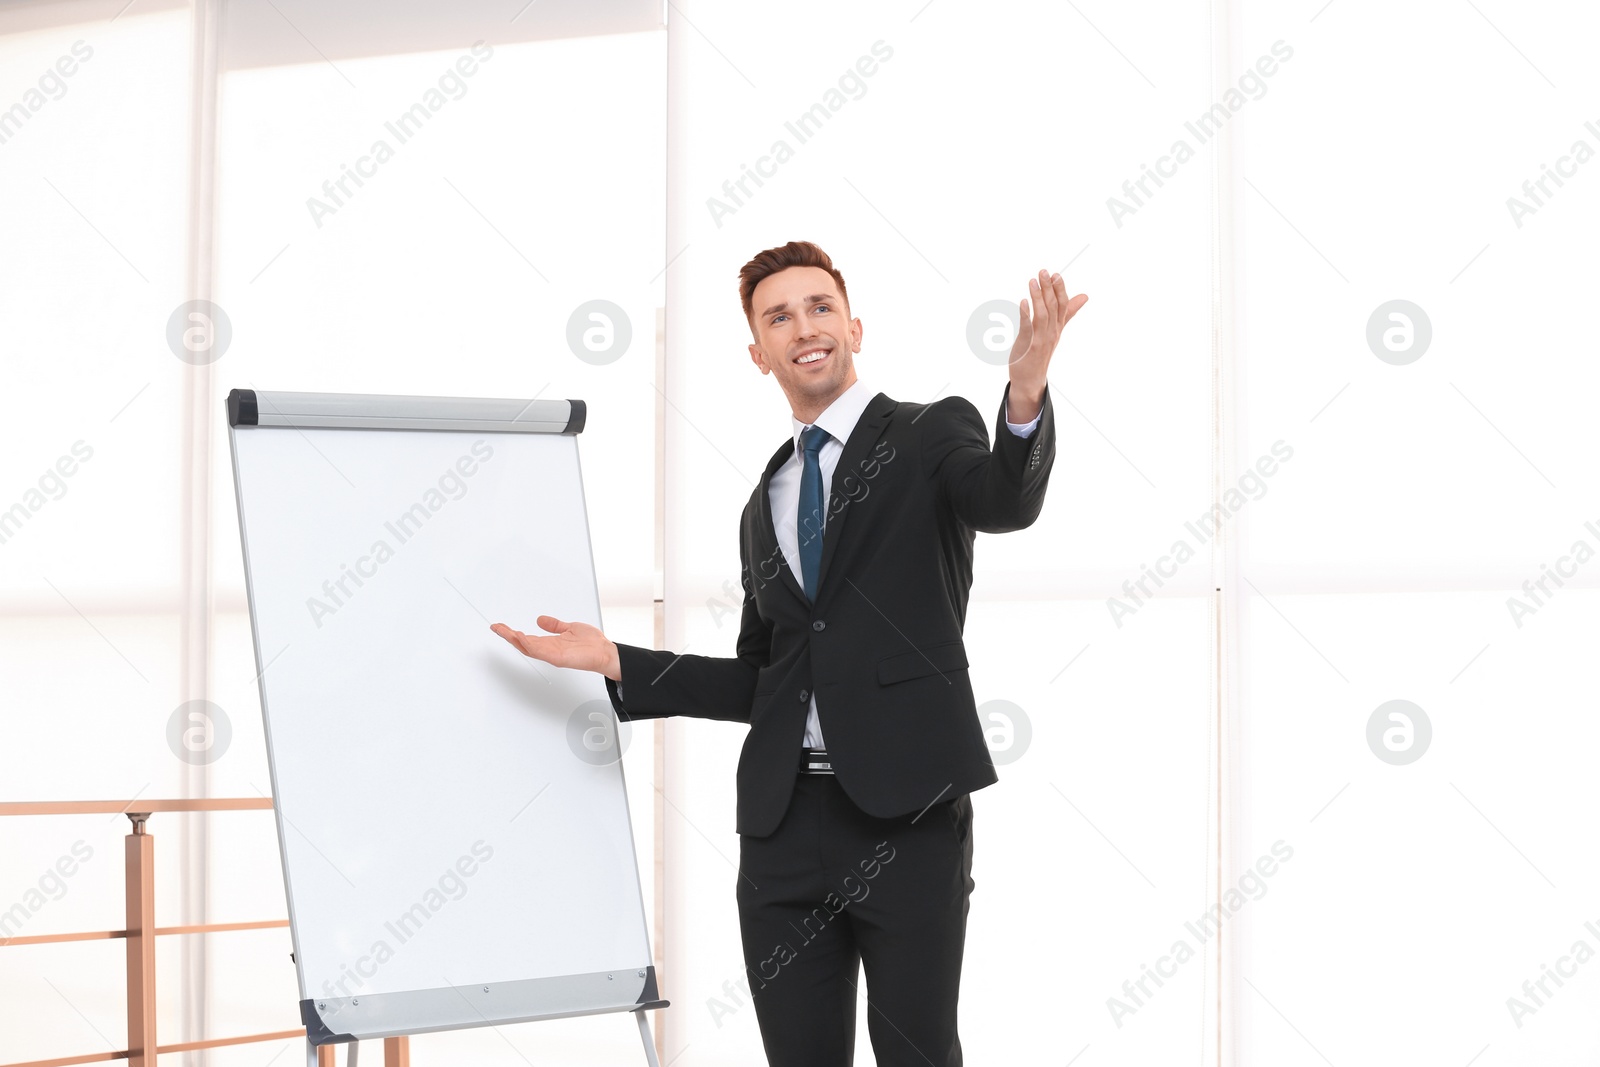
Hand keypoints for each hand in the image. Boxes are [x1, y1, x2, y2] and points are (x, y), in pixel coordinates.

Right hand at [490, 616, 621, 680]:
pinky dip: (528, 644)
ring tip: (504, 630)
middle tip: (496, 627)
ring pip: (528, 648)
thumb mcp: (570, 628)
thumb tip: (540, 619)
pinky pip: (539, 651)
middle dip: (508, 636)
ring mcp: (552, 655)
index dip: (513, 633)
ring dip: (514, 639)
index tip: (501, 626)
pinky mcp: (558, 657)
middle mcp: (549, 650)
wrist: (605, 652)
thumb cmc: (592, 644)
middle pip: (523, 644)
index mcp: (550, 643)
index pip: (527, 638)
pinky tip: (521, 637)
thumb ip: (555, 625)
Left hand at [1007, 268, 1087, 421]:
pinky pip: (1028, 327)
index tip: (1056, 274)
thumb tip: (1085, 296)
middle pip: (1052, 306)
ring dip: (1038, 297)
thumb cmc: (1040, 352)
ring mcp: (1041, 339)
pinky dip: (1026, 313)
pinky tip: (1023, 301)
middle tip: (1043, 271)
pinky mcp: (1028, 345)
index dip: (1060, 289)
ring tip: (1032, 281)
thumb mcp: (1055, 331)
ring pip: (1042, 314)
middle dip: (1049, 288)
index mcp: (1058, 327)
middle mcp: (1052, 332)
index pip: (1062, 305)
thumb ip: (1067, 313)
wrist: (1030, 379)